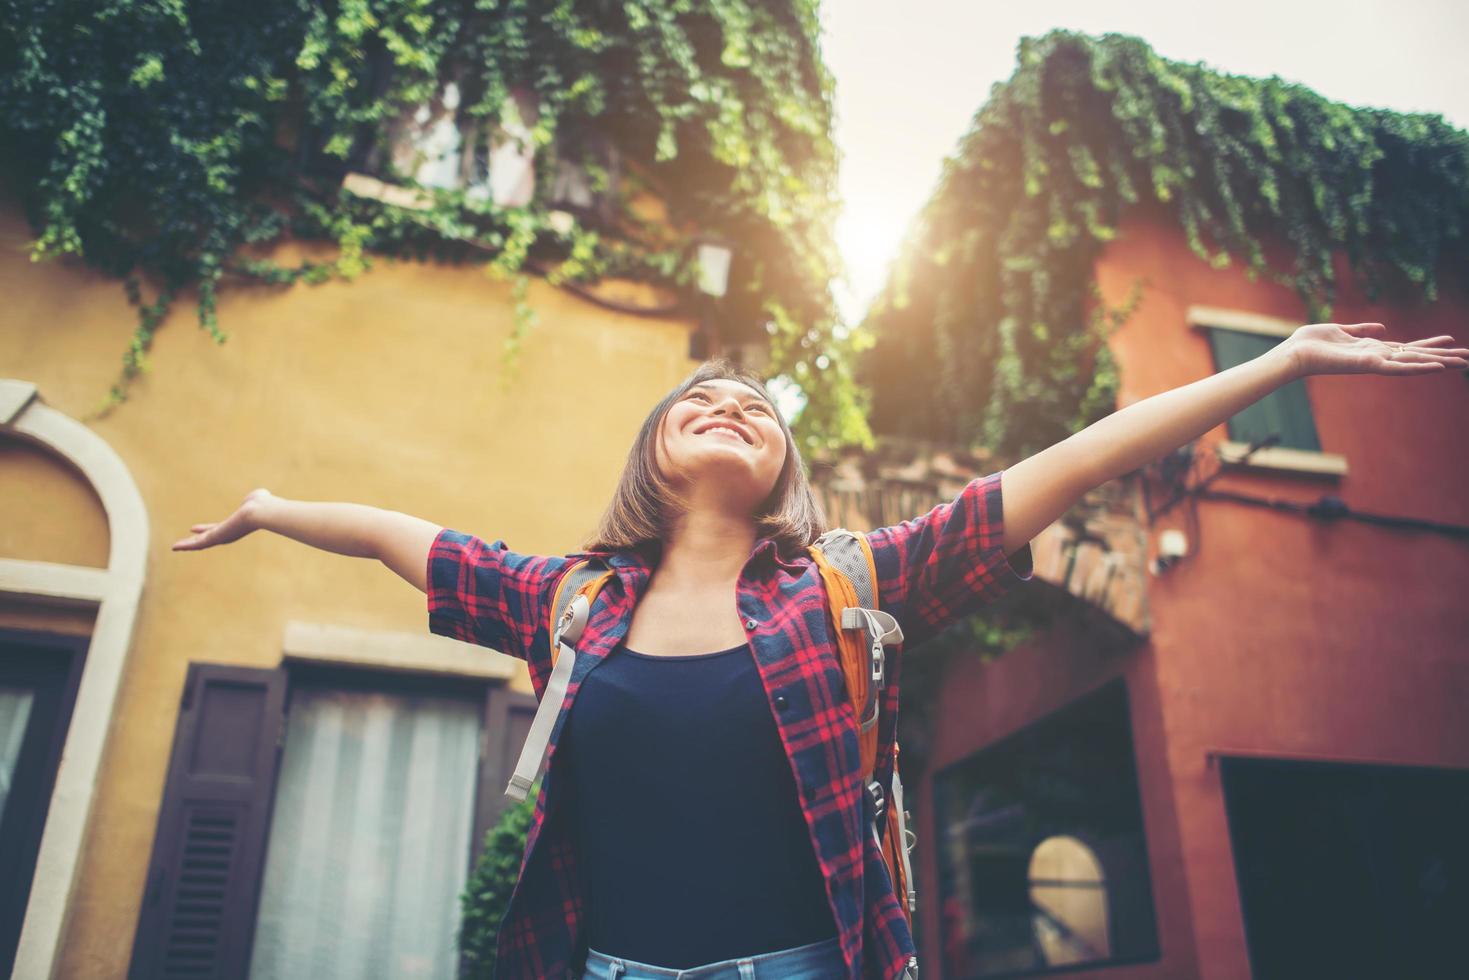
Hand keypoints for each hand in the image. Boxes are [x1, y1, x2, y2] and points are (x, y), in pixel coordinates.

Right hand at [173, 488, 273, 550]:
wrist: (260, 511)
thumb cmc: (263, 504)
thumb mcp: (257, 499)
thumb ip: (256, 498)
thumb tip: (260, 495)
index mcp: (234, 524)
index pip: (216, 528)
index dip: (205, 528)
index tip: (193, 528)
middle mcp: (228, 533)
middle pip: (207, 538)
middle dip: (194, 540)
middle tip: (181, 544)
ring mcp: (222, 536)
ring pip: (201, 543)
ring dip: (187, 545)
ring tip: (174, 547)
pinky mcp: (216, 538)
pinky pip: (199, 543)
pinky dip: (186, 545)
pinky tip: (174, 547)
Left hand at [1282, 322, 1468, 377]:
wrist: (1294, 353)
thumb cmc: (1311, 343)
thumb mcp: (1341, 330)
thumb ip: (1362, 330)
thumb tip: (1382, 328)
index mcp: (1372, 349)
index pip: (1407, 347)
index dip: (1429, 344)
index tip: (1451, 341)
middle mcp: (1377, 357)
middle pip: (1417, 356)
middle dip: (1443, 356)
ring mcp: (1374, 362)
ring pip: (1414, 363)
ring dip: (1439, 362)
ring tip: (1462, 362)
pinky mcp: (1368, 365)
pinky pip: (1398, 367)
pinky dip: (1419, 367)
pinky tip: (1438, 367)